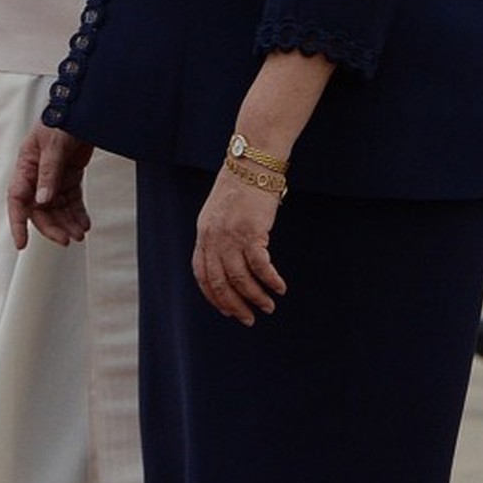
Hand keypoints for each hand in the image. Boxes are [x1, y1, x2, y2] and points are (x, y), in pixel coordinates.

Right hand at [8, 121, 93, 249]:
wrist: (82, 108)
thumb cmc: (60, 119)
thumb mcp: (52, 145)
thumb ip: (48, 173)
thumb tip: (43, 199)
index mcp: (25, 166)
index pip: (17, 200)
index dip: (17, 222)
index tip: (21, 242)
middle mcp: (37, 175)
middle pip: (40, 210)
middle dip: (52, 227)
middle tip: (66, 239)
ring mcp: (54, 178)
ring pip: (57, 209)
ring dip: (67, 223)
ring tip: (79, 233)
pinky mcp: (69, 177)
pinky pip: (71, 201)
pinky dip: (77, 213)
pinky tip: (84, 222)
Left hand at [192, 167, 285, 325]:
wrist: (252, 163)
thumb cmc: (241, 188)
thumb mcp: (219, 213)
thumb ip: (218, 237)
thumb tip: (227, 263)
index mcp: (203, 234)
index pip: (202, 275)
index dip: (214, 297)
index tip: (228, 311)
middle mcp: (213, 238)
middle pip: (220, 283)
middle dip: (234, 306)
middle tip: (249, 319)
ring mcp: (231, 236)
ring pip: (240, 279)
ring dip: (255, 297)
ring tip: (268, 306)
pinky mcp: (252, 232)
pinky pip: (261, 267)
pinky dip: (270, 281)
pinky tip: (279, 288)